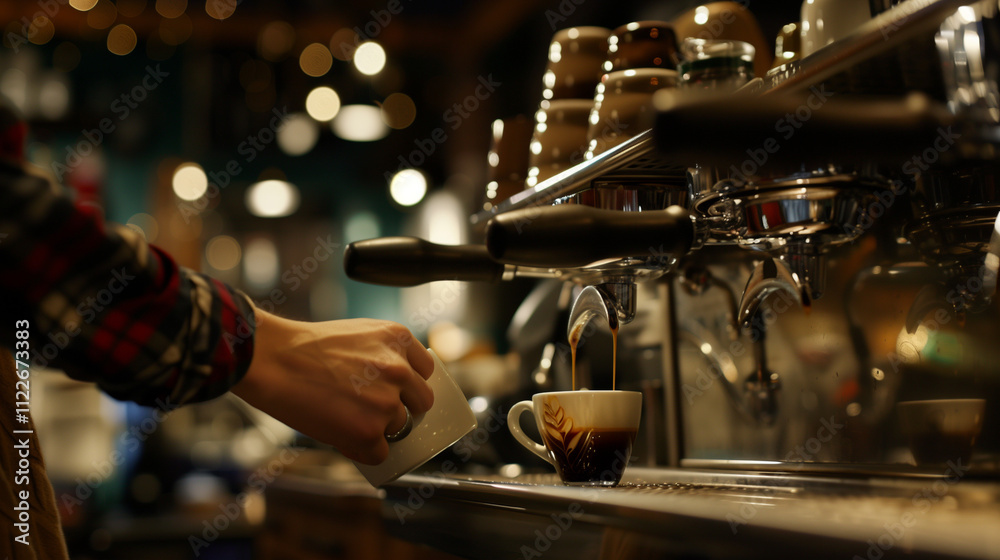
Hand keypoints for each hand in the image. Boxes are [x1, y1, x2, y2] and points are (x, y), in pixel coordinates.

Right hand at [231, 306, 434, 464]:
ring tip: (347, 420)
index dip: (411, 383)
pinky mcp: (369, 431)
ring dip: (378, 429)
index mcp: (399, 339)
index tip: (400, 391)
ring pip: (400, 428)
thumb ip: (384, 353)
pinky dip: (364, 451)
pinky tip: (346, 440)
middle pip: (422, 401)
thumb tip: (398, 387)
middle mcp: (400, 369)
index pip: (426, 370)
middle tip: (375, 409)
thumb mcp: (358, 334)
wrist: (273, 360)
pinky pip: (380, 453)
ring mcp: (387, 402)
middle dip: (403, 407)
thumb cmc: (305, 347)